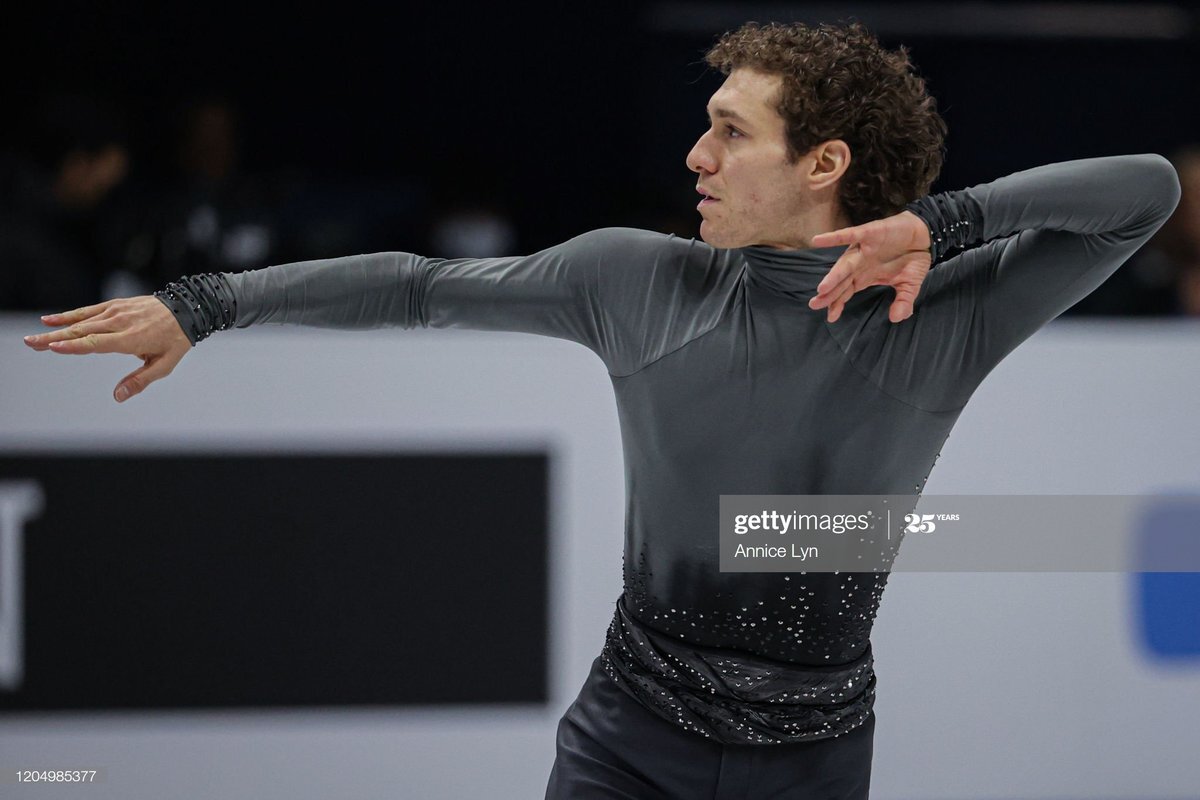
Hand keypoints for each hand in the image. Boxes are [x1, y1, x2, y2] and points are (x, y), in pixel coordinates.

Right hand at [23, 296, 190, 402]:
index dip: (75, 346)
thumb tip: (118, 396)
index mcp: (131, 339)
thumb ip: (140, 381)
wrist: (187, 309)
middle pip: (83, 332)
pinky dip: (69, 315)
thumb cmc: (175, 340)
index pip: (98, 343)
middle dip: (55, 338)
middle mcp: (121, 323)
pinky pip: (89, 311)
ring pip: (82, 321)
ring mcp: (117, 312)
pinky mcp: (115, 305)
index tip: (53, 347)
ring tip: (35, 338)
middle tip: (31, 344)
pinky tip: (51, 320)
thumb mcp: (165, 365)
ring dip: (57, 329)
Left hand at [807, 210, 931, 322]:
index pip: (846, 292)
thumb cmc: (912, 260)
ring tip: (822, 288)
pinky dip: (834, 237)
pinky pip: (849, 234)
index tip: (831, 317)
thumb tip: (897, 318)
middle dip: (828, 293)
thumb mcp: (910, 285)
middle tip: (814, 304)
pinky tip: (817, 240)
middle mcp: (859, 264)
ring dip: (833, 275)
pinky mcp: (869, 233)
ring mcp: (862, 249)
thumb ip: (903, 301)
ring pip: (844, 263)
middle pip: (840, 281)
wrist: (923, 235)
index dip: (837, 303)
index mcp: (865, 277)